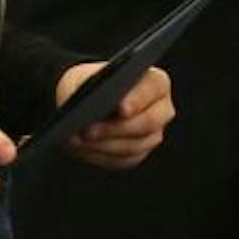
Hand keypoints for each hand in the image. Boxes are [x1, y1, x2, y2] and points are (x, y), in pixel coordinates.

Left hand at [53, 62, 173, 169]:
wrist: (83, 103)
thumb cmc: (86, 84)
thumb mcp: (82, 78)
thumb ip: (88, 87)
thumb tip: (90, 108)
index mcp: (155, 82)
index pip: (154, 88)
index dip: (138, 99)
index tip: (121, 108)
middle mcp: (161, 109)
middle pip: (148, 122)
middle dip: (115, 128)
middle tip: (88, 130)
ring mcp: (153, 134)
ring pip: (134, 145)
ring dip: (103, 145)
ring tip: (77, 140)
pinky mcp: (138, 153)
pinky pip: (123, 160)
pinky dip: (100, 155)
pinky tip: (82, 149)